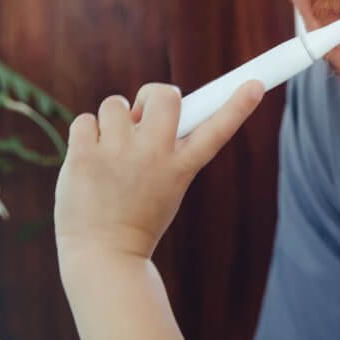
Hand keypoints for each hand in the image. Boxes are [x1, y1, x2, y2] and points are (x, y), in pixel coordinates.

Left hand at [54, 80, 263, 264]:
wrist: (102, 254)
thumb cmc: (138, 217)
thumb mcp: (169, 184)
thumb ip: (167, 147)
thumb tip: (146, 106)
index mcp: (182, 166)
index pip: (217, 129)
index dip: (238, 105)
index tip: (255, 84)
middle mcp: (154, 155)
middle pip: (163, 95)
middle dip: (153, 96)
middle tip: (143, 114)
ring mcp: (118, 154)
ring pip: (115, 104)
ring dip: (113, 120)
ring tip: (111, 150)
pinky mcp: (84, 157)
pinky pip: (85, 120)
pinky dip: (86, 135)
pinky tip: (90, 159)